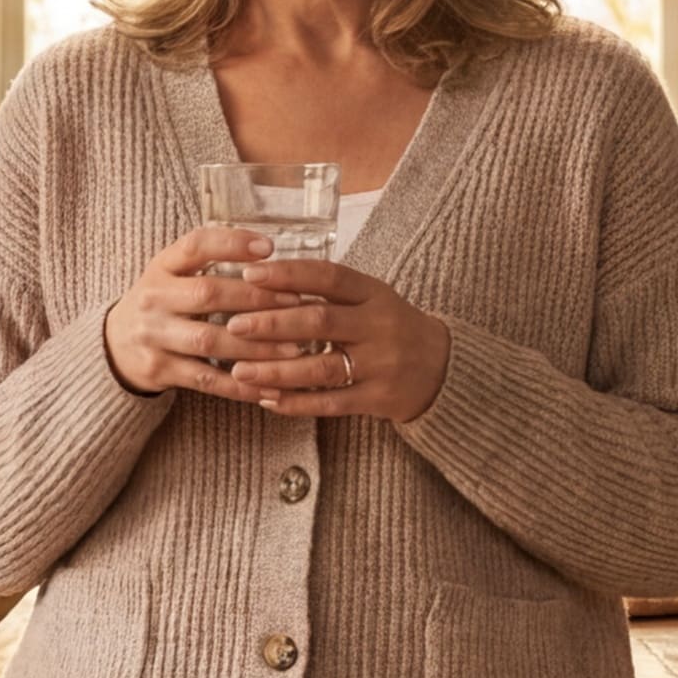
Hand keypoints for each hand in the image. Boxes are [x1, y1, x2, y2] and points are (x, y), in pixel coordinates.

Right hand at [100, 224, 321, 397]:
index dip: (231, 243)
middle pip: (208, 294)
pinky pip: (206, 380)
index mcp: (161, 266)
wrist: (115, 344)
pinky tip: (270, 388)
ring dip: (255, 346)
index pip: (195, 245)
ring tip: (293, 347)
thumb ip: (210, 259)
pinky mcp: (159, 369)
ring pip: (210, 341)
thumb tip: (269, 250)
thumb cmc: (163, 302)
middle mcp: (153, 298)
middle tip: (296, 302)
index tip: (269, 247)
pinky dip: (240, 386)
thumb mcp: (173, 272)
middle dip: (256, 298)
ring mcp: (154, 336)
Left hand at [179, 260, 450, 424]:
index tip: (250, 274)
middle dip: (273, 324)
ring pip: (321, 368)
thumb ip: (329, 290)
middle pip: (320, 321)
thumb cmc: (391, 326)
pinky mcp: (379, 399)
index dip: (289, 274)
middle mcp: (379, 326)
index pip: (329, 276)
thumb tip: (266, 275)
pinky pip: (331, 403)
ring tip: (239, 370)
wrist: (442, 368)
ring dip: (276, 370)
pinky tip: (266, 400)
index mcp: (375, 293)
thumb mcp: (371, 298)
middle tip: (234, 324)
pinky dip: (296, 403)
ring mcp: (381, 365)